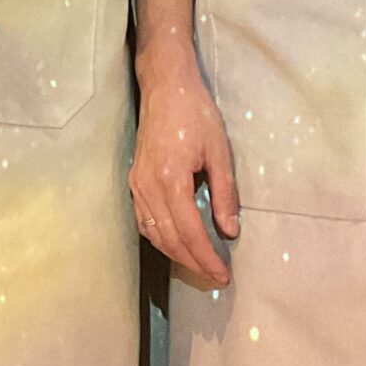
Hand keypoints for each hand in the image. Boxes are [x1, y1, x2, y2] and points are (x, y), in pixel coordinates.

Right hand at [130, 61, 240, 285]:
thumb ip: (224, 193)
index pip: (189, 232)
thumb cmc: (196, 113)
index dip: (206, 258)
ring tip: (199, 266)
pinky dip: (160, 239)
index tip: (223, 275)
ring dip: (176, 255)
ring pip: (153, 234)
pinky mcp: (135, 181)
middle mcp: (148, 187)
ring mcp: (137, 185)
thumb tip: (230, 231)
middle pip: (169, 239)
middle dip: (193, 263)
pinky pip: (144, 221)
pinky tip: (176, 244)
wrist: (166, 87)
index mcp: (170, 179)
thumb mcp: (219, 151)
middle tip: (215, 278)